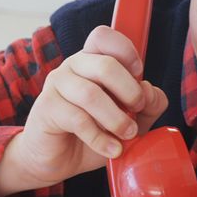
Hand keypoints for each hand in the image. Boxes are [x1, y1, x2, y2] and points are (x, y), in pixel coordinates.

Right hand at [0, 26, 167, 196]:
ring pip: (91, 94)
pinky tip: (112, 149)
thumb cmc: (93, 133)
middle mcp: (73, 66)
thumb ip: (149, 104)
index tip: (138, 75)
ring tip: (127, 135)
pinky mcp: (46, 108)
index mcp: (92, 60)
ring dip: (116, 118)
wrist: (57, 159)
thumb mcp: (131, 119)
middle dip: (130, 91)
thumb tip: (149, 91)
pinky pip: (78, 120)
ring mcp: (56, 85)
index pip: (104, 36)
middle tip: (137, 110)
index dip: (126, 51)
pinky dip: (101, 138)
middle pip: (105, 65)